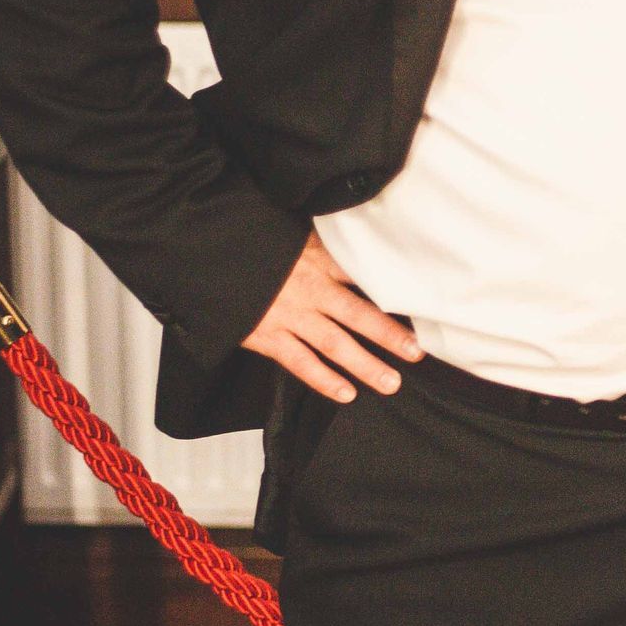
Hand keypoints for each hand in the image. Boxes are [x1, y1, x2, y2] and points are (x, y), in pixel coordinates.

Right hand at [241, 232, 422, 399]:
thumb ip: (321, 243)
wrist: (207, 256)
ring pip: (335, 344)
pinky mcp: (268, 336)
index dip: (390, 291)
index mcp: (317, 261)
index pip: (362, 276)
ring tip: (391, 382)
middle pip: (358, 315)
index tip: (418, 304)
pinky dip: (323, 380)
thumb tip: (352, 237)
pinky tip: (346, 393)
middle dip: (389, 335)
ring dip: (365, 365)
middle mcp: (309, 290)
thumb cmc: (253, 244)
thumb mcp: (290, 233)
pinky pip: (300, 362)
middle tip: (416, 352)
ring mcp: (289, 315)